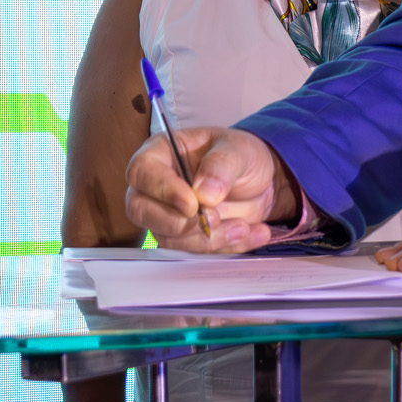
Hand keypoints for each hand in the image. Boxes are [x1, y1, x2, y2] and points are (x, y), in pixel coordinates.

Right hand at [123, 127, 294, 253]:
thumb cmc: (239, 156)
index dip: (162, 190)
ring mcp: (168, 215)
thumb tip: (204, 192)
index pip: (142, 172)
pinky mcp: (186, 238)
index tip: (191, 203)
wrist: (260, 181)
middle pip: (141, 211)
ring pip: (169, 238)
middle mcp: (157, 187)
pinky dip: (225, 246)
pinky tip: (249, 232)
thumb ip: (221, 165)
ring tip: (243, 226)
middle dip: (178, 223)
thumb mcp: (238, 150)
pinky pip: (196, 252)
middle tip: (213, 218)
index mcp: (161, 153)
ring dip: (207, 239)